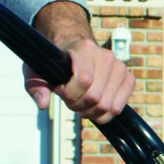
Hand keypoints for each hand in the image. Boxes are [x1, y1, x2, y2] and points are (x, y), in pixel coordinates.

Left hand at [27, 0, 134, 122]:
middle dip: (77, 105)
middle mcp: (106, 55)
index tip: (59, 89)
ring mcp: (120, 67)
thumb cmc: (55, 62)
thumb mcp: (37, 70)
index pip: (84, 80)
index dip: (68, 93)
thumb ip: (35, 86)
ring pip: (107, 106)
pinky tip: (93, 108)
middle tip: (69, 100)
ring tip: (80, 103)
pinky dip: (105, 115)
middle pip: (95, 97)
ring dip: (90, 112)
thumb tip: (42, 103)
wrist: (75, 50)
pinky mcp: (129, 79)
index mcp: (84, 48)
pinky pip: (119, 107)